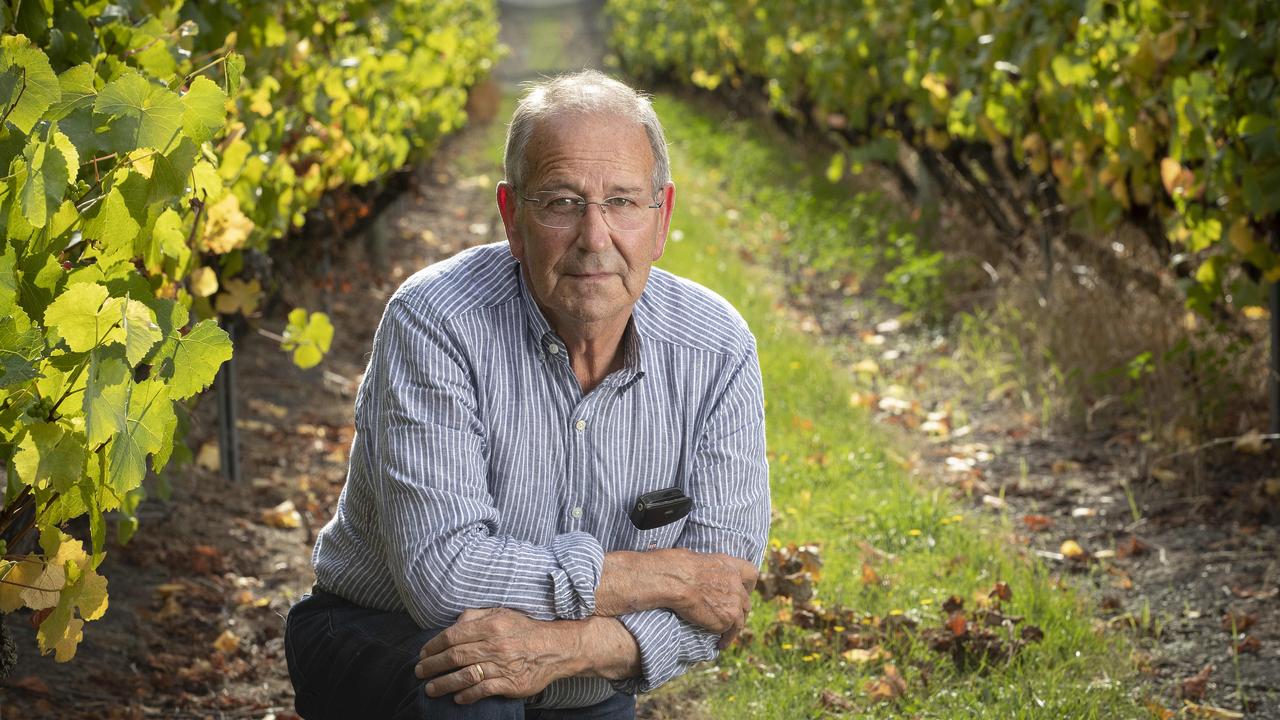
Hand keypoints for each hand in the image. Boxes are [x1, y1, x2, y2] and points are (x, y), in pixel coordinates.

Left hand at [414, 608, 572, 703]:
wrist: (556, 648)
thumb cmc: (525, 630)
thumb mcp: (502, 614)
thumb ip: (475, 616)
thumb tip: (453, 624)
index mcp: (491, 625)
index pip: (453, 635)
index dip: (434, 645)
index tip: (423, 653)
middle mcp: (495, 645)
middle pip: (455, 656)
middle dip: (433, 665)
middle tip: (419, 671)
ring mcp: (502, 665)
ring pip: (465, 676)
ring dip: (444, 683)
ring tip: (430, 688)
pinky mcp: (510, 683)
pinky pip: (482, 690)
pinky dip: (467, 695)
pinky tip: (457, 697)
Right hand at [597, 549, 756, 647]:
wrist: (674, 580)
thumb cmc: (673, 566)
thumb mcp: (693, 559)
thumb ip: (703, 569)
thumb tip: (691, 568)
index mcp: (729, 564)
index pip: (751, 573)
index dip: (747, 584)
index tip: (743, 590)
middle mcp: (736, 583)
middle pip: (746, 600)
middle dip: (740, 610)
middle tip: (732, 618)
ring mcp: (734, 602)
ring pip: (741, 619)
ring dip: (734, 628)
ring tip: (727, 637)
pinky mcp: (727, 619)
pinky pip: (729, 631)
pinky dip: (726, 638)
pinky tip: (720, 644)